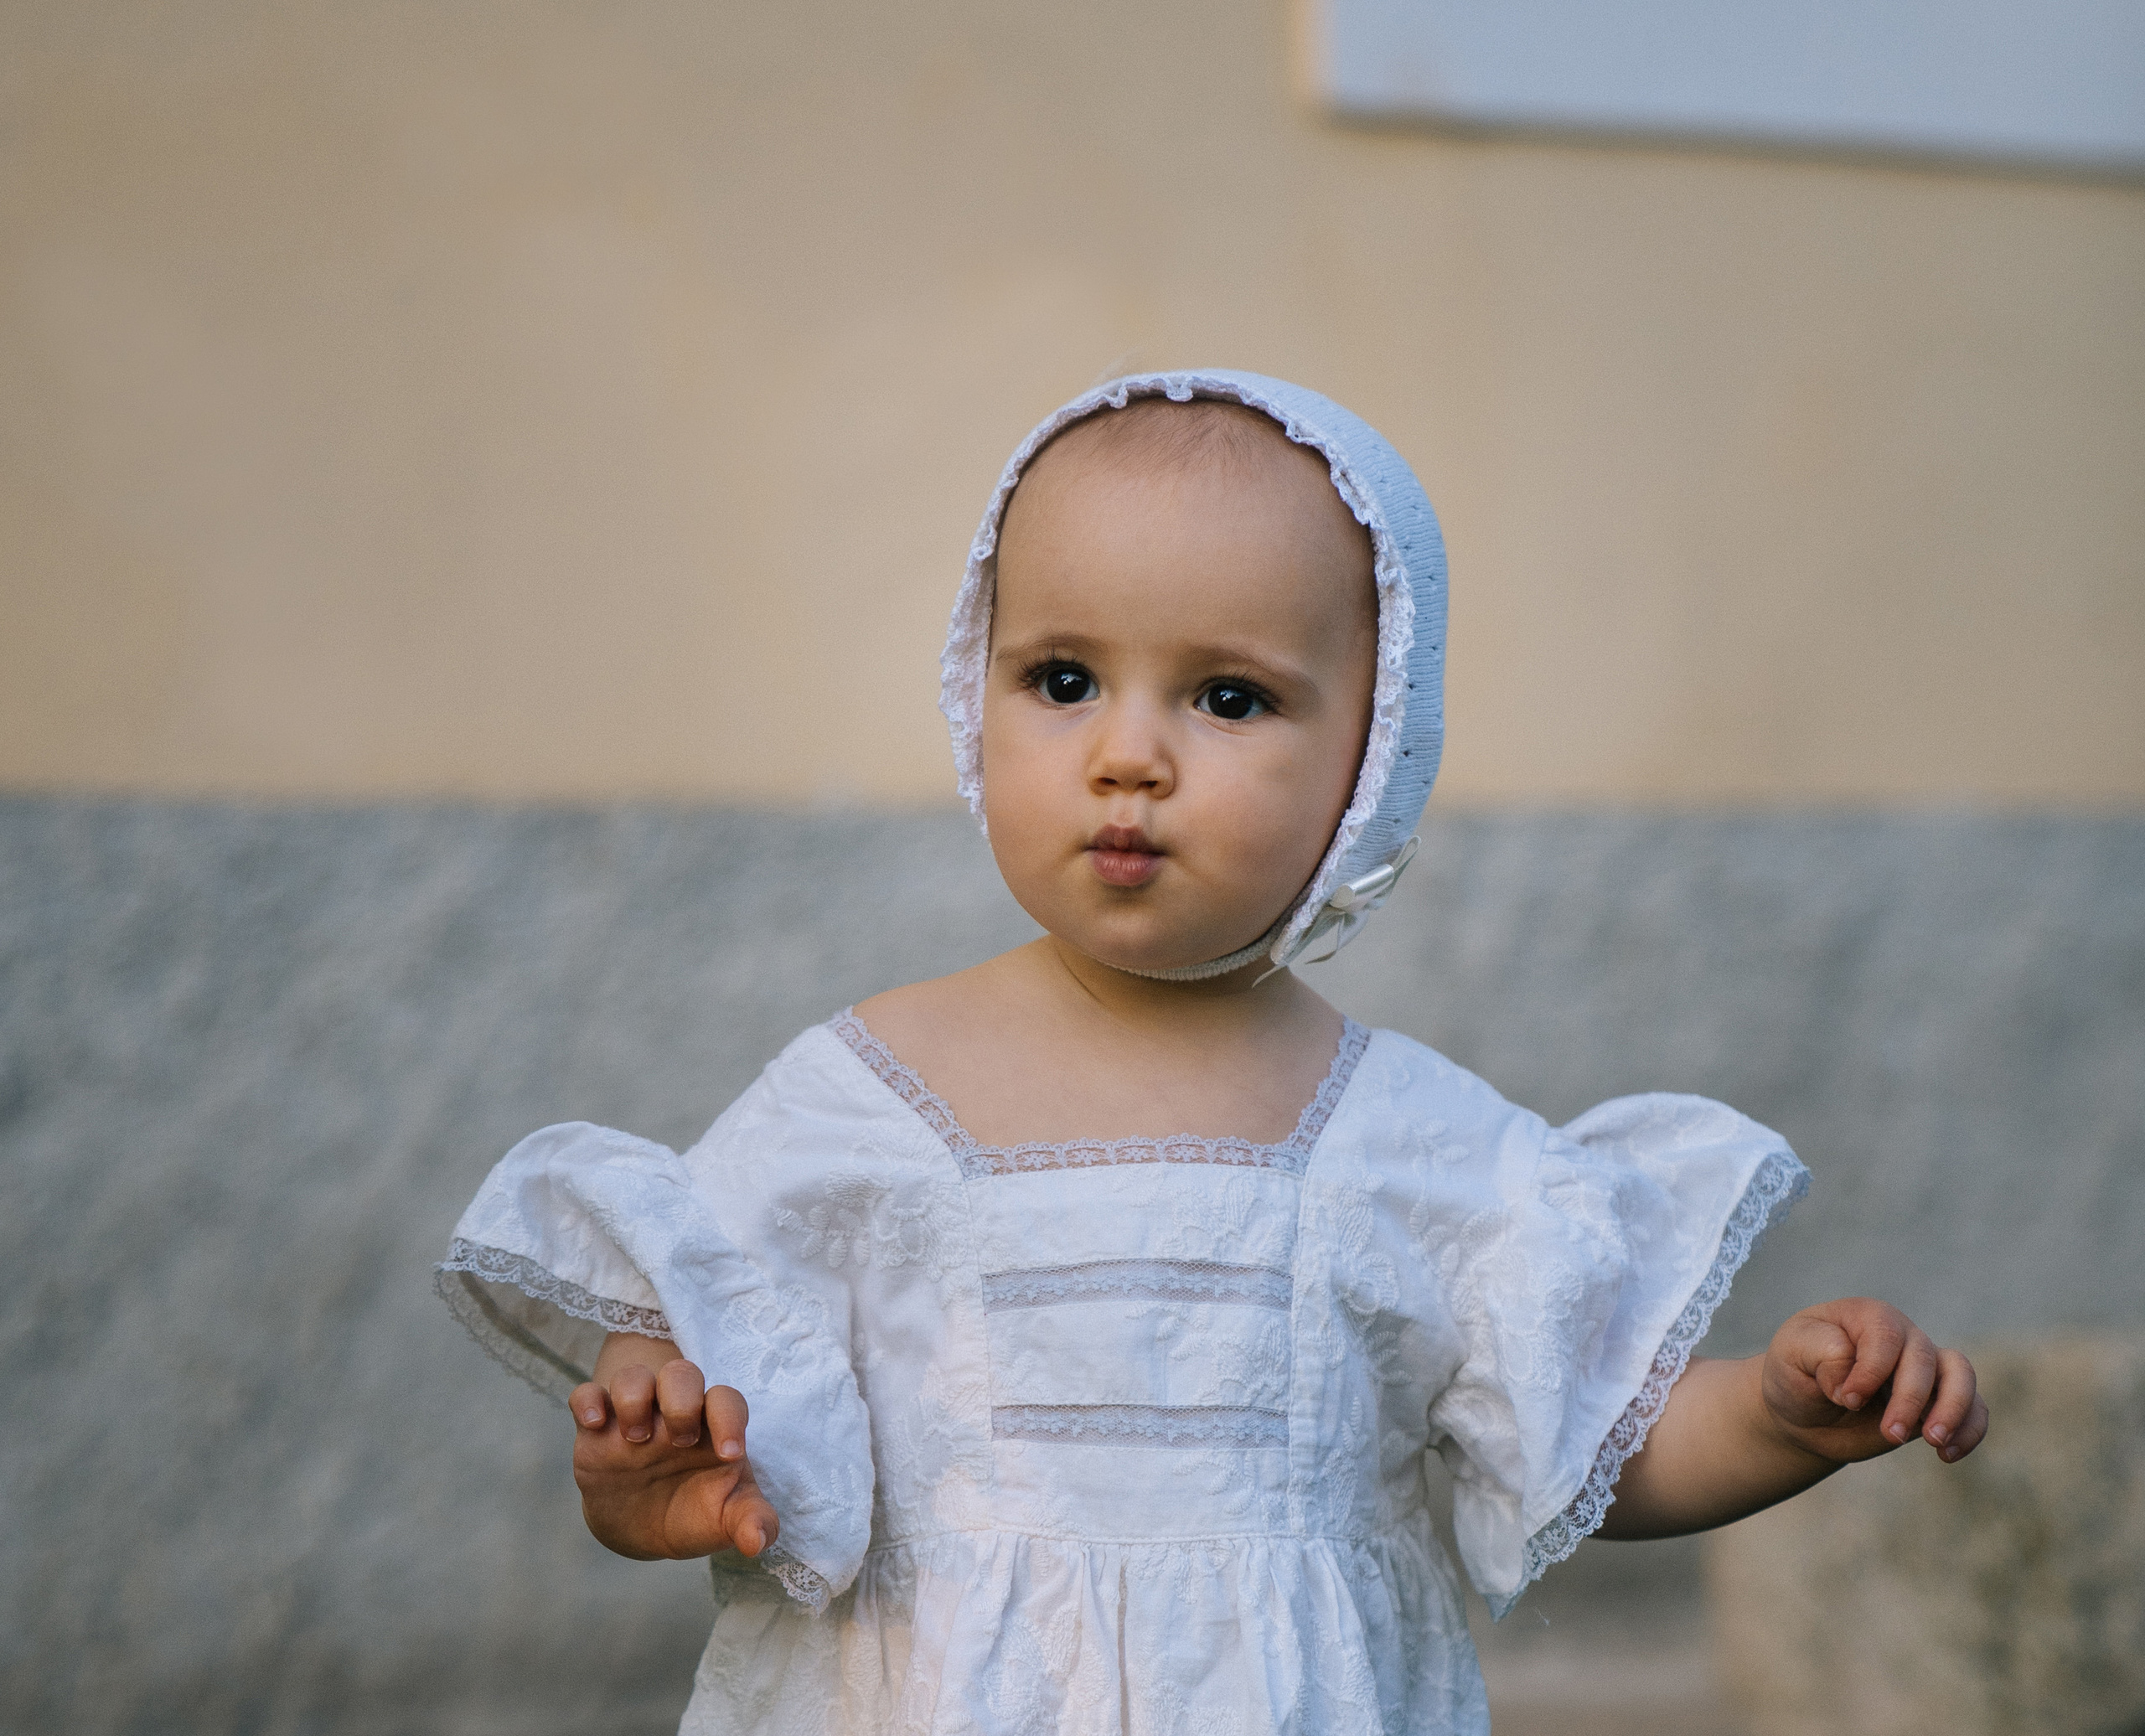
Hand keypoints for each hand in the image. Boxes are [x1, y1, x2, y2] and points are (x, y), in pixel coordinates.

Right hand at [568, 1333, 780, 1561]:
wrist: (644, 1531)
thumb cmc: (695, 1512)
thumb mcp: (727, 1520)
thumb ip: (752, 1522)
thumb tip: (758, 1541)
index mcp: (713, 1427)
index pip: (726, 1401)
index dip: (730, 1419)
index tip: (730, 1455)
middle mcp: (674, 1413)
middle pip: (681, 1374)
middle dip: (682, 1400)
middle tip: (679, 1443)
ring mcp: (634, 1417)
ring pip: (633, 1377)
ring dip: (634, 1397)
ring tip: (637, 1439)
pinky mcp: (597, 1432)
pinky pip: (587, 1394)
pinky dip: (588, 1400)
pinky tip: (594, 1423)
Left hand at [1761, 1298, 1987, 1465]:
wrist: (1804, 1412)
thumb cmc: (1796, 1374)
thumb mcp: (1789, 1355)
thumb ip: (1818, 1351)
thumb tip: (1852, 1376)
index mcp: (1867, 1317)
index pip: (1886, 1335)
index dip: (1872, 1369)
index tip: (1848, 1399)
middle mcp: (1903, 1336)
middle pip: (1924, 1358)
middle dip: (1910, 1400)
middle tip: (1888, 1434)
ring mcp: (1924, 1369)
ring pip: (1962, 1374)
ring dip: (1953, 1410)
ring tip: (1933, 1442)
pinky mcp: (1938, 1402)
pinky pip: (1974, 1407)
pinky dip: (1970, 1430)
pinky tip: (1946, 1455)